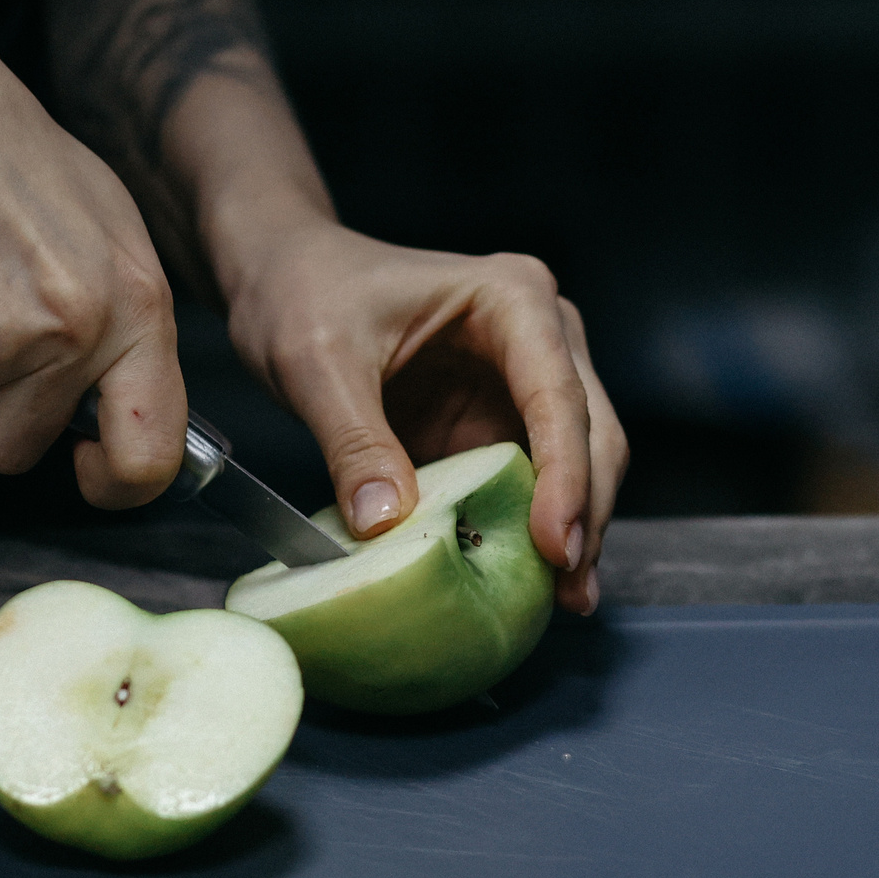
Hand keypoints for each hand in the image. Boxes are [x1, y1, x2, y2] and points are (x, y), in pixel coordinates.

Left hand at [224, 223, 629, 612]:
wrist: (287, 275)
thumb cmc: (305, 292)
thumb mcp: (316, 363)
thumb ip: (353, 442)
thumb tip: (386, 526)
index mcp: (510, 299)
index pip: (558, 395)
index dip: (566, 475)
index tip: (555, 543)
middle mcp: (540, 336)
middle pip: (591, 433)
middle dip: (587, 513)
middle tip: (567, 590)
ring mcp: (525, 381)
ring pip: (579, 463)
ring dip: (575, 530)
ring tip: (563, 601)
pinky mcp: (500, 423)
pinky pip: (533, 483)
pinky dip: (534, 530)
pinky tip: (531, 582)